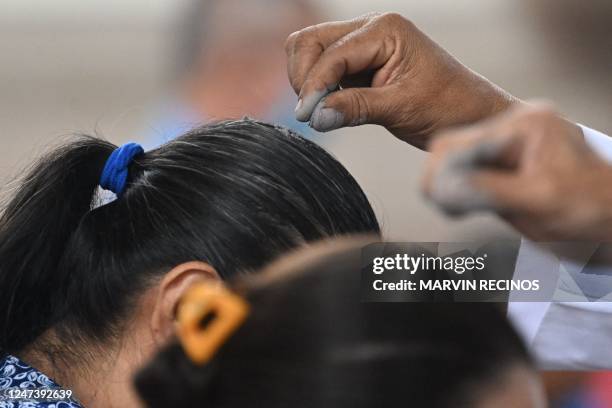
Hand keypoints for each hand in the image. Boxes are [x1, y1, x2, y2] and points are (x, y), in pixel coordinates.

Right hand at [285, 12, 517, 148]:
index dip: (314, 85)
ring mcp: (362, 44)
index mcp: (386, 30)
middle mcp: (371, 29)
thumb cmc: (447, 106)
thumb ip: (356, 108)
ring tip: (320, 110)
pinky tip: (329, 107)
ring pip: (311, 51)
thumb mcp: (401, 108)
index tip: (307, 117)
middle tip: (310, 113)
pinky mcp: (358, 64)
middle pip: (311, 41)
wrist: (468, 114)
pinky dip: (317, 87)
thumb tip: (316, 115)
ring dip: (307, 80)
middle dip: (304, 77)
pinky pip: (322, 68)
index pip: (332, 53)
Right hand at [422, 104, 611, 240]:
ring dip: (450, 182)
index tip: (436, 199)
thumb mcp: (537, 201)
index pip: (458, 143)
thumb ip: (487, 190)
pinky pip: (471, 164)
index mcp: (526, 126)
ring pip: (457, 155)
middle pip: (452, 145)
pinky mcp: (510, 154)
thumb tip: (445, 186)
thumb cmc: (590, 207)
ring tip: (456, 207)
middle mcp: (517, 124)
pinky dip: (463, 185)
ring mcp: (513, 138)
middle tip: (444, 205)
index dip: (439, 173)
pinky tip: (469, 201)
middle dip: (441, 177)